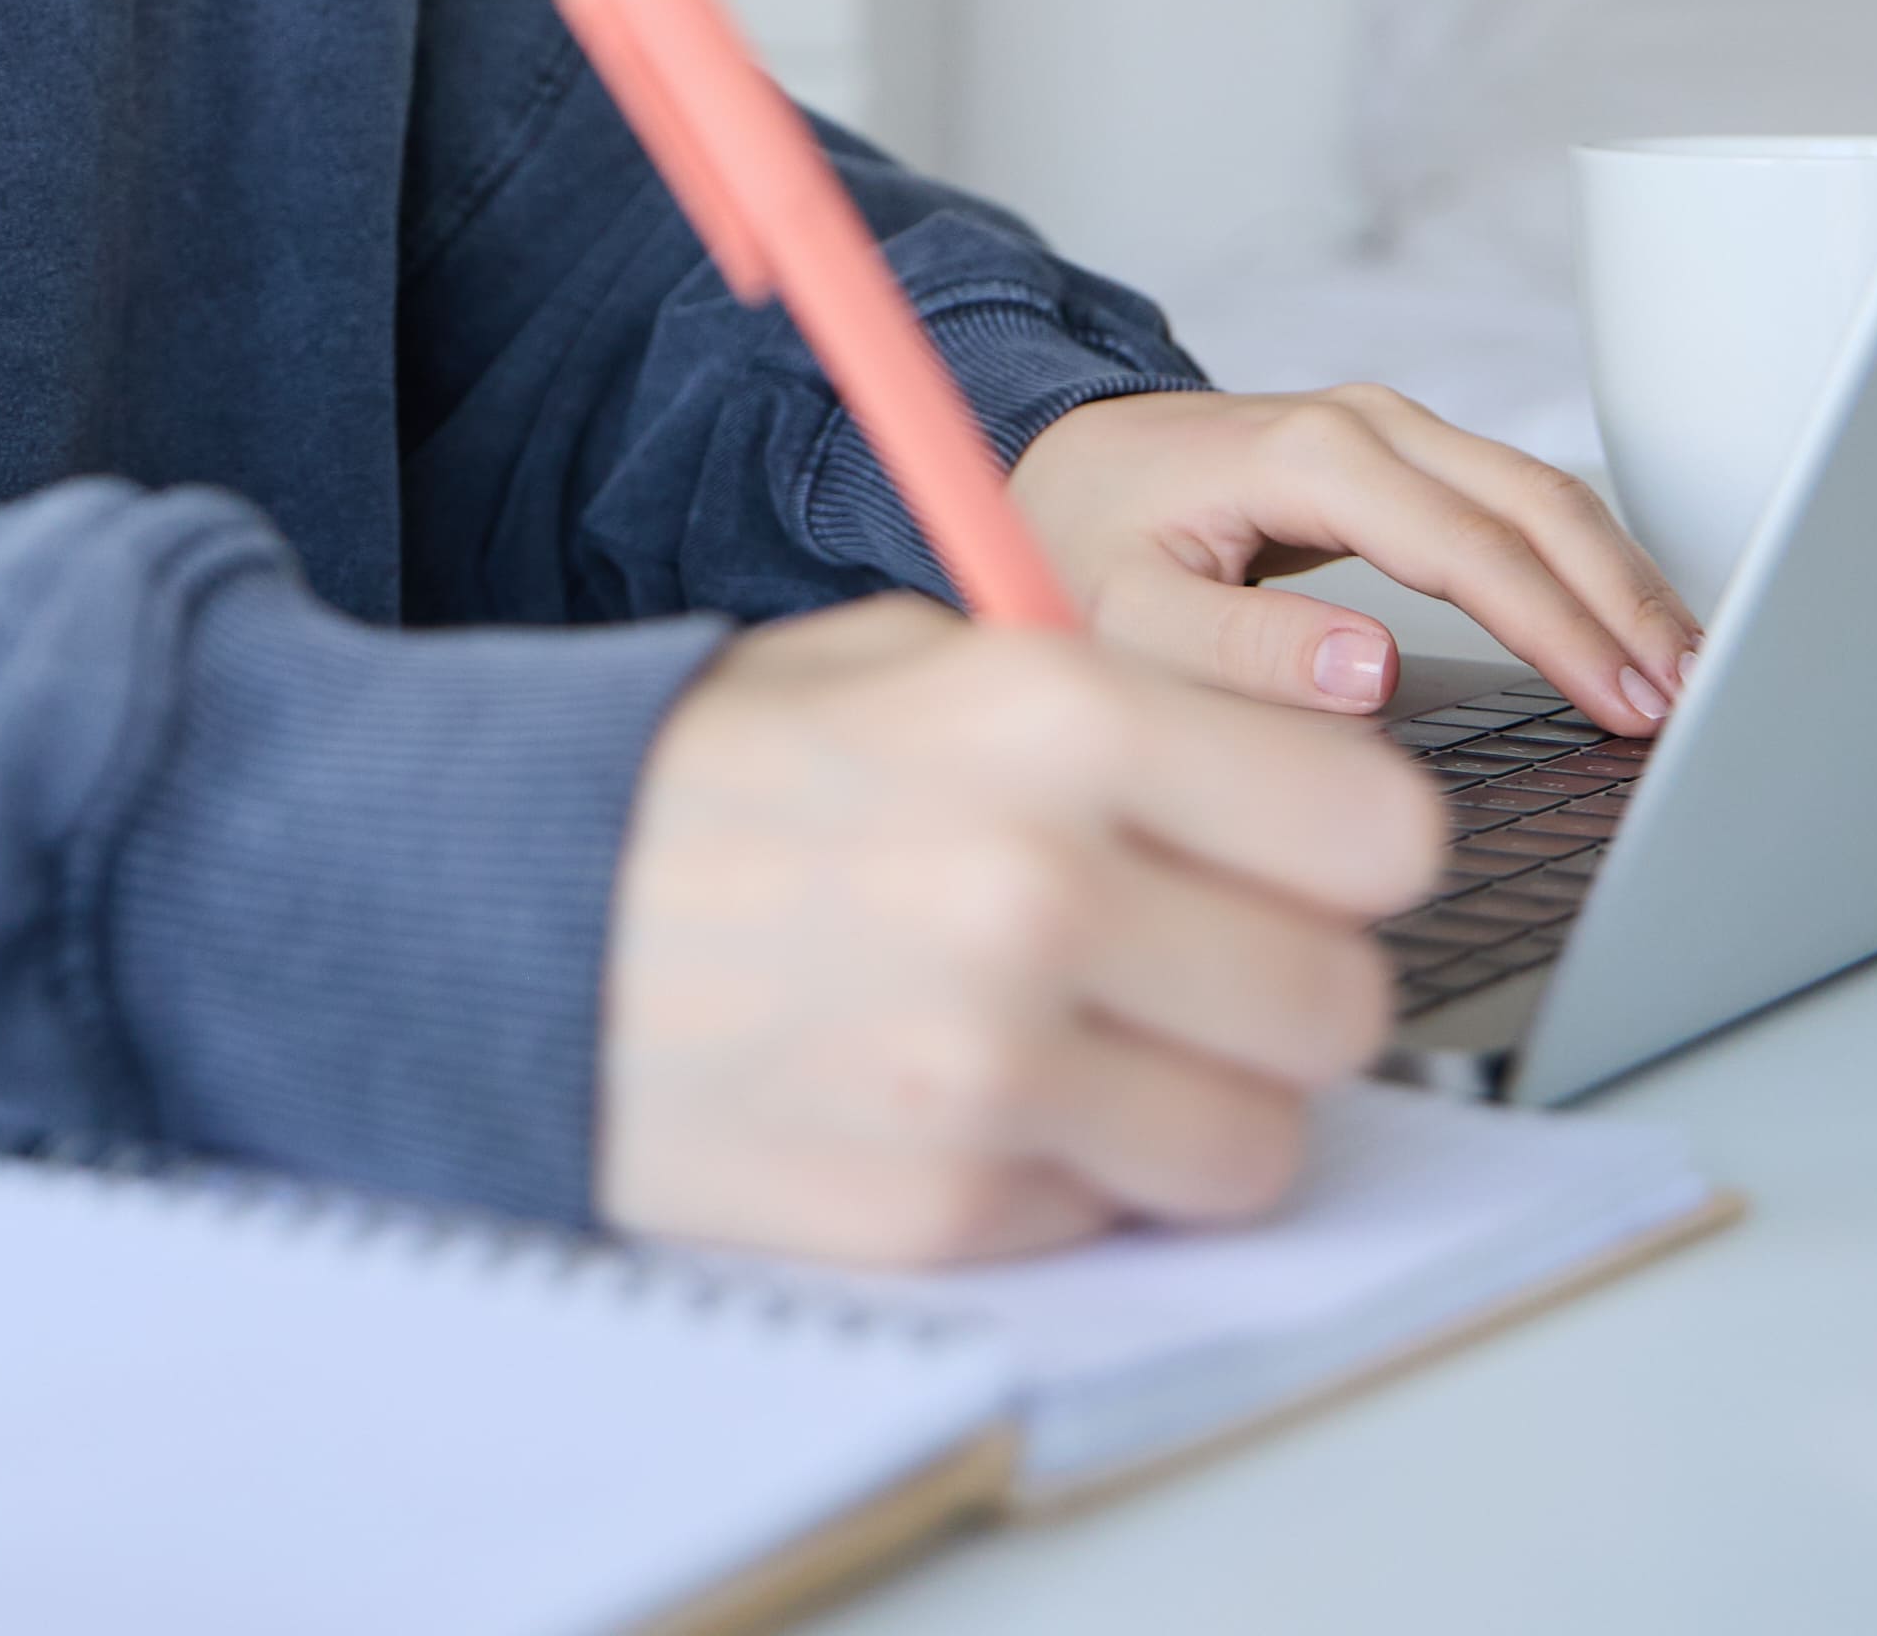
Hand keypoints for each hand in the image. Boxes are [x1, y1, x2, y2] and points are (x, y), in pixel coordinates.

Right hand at [596, 599, 1444, 1265]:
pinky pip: (1117, 1213)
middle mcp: (1038, 889)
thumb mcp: (909, 662)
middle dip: (1283, 985)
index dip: (1348, 851)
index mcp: (1052, 719)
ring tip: (1101, 1044)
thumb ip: (1120, 721)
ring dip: (1201, 1102)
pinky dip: (1075, 1172)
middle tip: (1199, 961)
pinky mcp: (939, 1207)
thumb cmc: (713, 781)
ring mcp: (988, 1066)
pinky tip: (981, 1096)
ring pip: (1258, 1142)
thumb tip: (1305, 804)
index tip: (1298, 858)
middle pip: (1341, 1003)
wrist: (498, 914)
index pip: (1378, 829)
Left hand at [1010, 385, 1703, 739]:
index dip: (1560, 627)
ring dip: (1621, 579)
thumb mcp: (1122, 612)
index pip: (1469, 545)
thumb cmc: (1081, 542)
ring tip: (1685, 675)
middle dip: (1625, 600)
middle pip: (1535, 501)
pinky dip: (1584, 563)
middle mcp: (1363, 423)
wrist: (1057, 465)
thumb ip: (1238, 651)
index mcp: (1306, 455)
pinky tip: (1624, 628)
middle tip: (1690, 703)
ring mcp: (1389, 430)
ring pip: (1542, 494)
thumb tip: (1373, 673)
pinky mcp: (1401, 459)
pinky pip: (1515, 504)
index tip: (1624, 702)